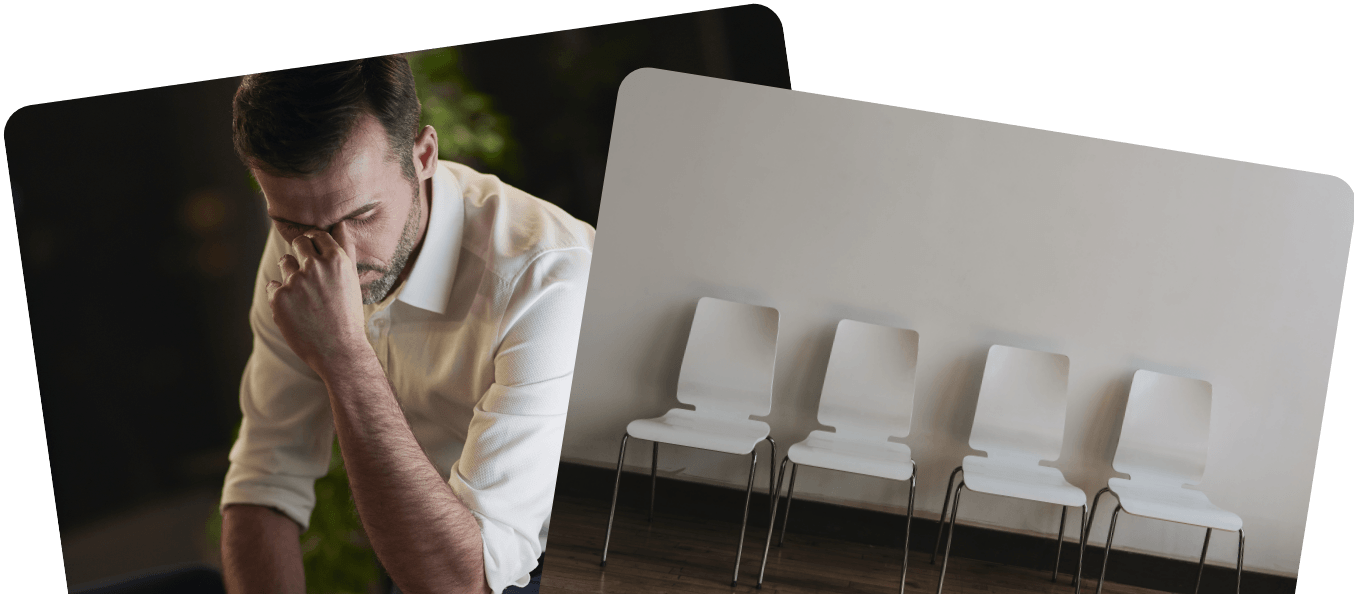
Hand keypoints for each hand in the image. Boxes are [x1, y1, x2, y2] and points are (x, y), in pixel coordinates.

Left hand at [266, 221, 369, 375]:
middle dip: (301, 254)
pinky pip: (273, 286)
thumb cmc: (348, 315)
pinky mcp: (278, 297)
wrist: (338, 350)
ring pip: (285, 263)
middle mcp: (315, 266)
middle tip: (308, 275)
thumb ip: (345, 248)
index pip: (317, 235)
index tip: (314, 254)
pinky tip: (295, 311)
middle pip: (298, 243)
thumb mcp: (352, 280)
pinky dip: (280, 297)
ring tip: (305, 298)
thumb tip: (340, 222)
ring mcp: (294, 281)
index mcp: (336, 260)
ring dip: (291, 276)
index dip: (314, 244)